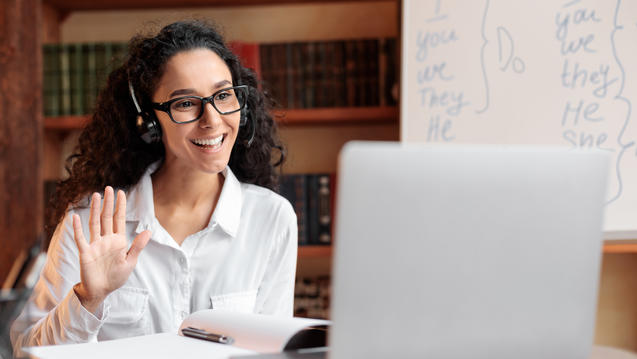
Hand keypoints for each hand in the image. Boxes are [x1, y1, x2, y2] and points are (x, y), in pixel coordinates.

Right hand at [72, 186, 150, 313]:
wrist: (101, 291)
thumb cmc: (116, 277)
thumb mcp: (130, 262)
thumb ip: (138, 246)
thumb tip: (149, 231)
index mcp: (118, 241)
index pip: (119, 219)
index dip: (120, 206)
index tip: (122, 193)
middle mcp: (106, 240)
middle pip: (107, 217)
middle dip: (108, 203)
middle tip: (109, 188)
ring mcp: (95, 245)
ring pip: (95, 223)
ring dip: (95, 210)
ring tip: (96, 195)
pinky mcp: (85, 252)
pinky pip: (80, 238)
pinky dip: (77, 228)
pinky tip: (75, 217)